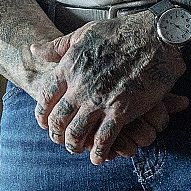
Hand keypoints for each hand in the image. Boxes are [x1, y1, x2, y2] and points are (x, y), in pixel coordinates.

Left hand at [30, 14, 183, 163]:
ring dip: (75, 145)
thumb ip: (58, 46)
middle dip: (56, 134)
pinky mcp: (121, 111)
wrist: (155, 37)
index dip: (42, 113)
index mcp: (69, 68)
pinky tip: (98, 158)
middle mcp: (80, 87)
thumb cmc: (120, 32)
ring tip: (77, 149)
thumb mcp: (83, 34)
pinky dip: (99, 152)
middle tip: (59, 139)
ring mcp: (99, 100)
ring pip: (78, 132)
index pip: (46, 97)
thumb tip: (34, 50)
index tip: (44, 122)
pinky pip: (104, 139)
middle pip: (58, 119)